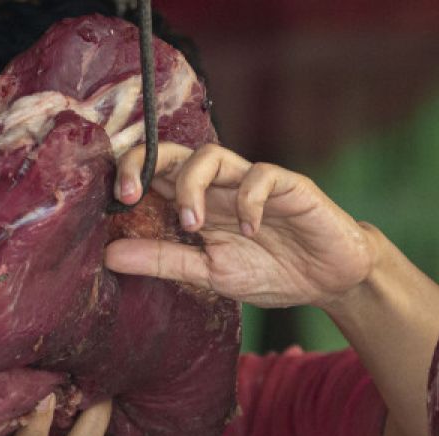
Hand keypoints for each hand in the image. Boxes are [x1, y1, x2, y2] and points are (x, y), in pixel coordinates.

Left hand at [105, 142, 379, 309]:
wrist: (329, 281)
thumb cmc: (270, 271)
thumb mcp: (208, 272)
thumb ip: (163, 260)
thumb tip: (108, 256)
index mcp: (198, 201)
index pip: (154, 171)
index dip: (129, 174)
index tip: (114, 203)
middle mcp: (221, 184)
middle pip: (174, 151)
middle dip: (144, 163)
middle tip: (129, 196)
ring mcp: (253, 181)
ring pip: (212, 154)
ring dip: (191, 185)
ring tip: (194, 225)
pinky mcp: (290, 186)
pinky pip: (262, 176)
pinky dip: (249, 200)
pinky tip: (251, 230)